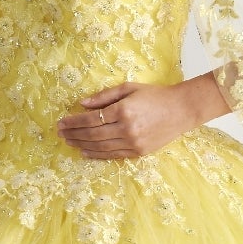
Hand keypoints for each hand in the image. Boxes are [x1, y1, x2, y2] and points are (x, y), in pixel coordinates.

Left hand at [56, 80, 204, 160]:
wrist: (181, 110)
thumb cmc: (154, 95)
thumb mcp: (129, 88)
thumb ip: (104, 96)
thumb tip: (82, 104)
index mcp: (123, 110)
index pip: (90, 119)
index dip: (73, 122)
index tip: (61, 122)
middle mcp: (126, 129)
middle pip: (92, 135)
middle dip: (73, 134)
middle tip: (60, 134)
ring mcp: (132, 143)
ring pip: (100, 147)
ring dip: (81, 145)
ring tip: (69, 142)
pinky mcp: (138, 152)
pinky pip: (112, 155)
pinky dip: (96, 154)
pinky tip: (85, 152)